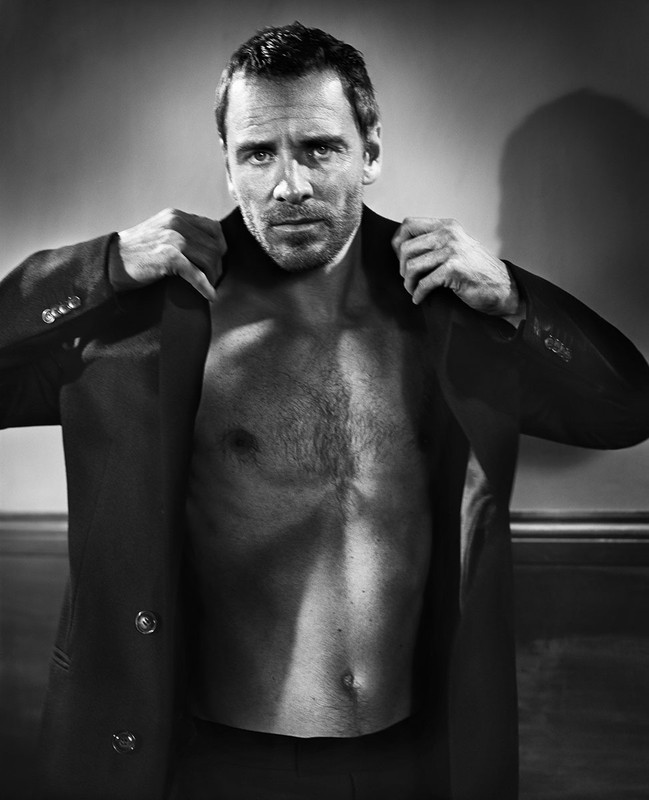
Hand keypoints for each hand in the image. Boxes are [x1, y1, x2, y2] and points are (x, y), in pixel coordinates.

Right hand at [114, 208, 226, 300]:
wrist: (111, 262)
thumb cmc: (136, 253)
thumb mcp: (160, 233)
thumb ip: (181, 233)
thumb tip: (205, 246)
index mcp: (177, 216)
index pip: (214, 228)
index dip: (220, 246)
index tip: (217, 261)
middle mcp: (177, 223)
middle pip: (215, 245)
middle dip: (218, 265)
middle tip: (214, 279)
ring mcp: (173, 239)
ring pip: (210, 259)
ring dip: (213, 277)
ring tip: (209, 287)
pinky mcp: (169, 257)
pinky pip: (197, 274)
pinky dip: (205, 287)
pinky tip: (209, 296)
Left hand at [392, 217, 522, 318]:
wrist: (503, 287)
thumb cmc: (476, 272)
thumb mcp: (455, 248)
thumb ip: (433, 243)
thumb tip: (400, 249)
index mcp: (446, 226)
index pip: (408, 224)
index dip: (398, 242)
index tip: (400, 259)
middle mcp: (448, 234)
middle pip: (406, 248)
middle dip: (402, 268)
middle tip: (409, 280)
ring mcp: (451, 251)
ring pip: (412, 266)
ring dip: (409, 283)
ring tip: (413, 290)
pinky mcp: (453, 269)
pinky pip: (424, 283)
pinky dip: (418, 294)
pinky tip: (419, 299)